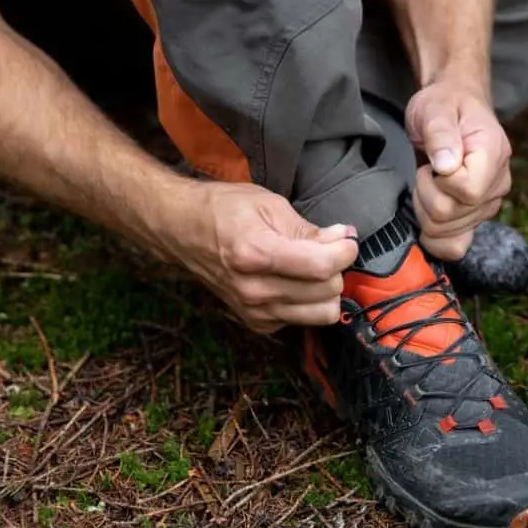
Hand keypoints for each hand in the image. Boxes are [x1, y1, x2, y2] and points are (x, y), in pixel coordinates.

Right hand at [164, 182, 358, 333]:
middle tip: (327, 248)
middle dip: (336, 268)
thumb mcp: (268, 205)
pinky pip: (304, 319)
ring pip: (322, 314)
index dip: (345, 251)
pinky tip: (295, 281)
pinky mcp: (257, 323)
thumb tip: (343, 238)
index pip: (322, 267)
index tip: (347, 239)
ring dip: (327, 289)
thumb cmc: (223, 210)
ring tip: (315, 267)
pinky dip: (309, 302)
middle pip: (327, 292)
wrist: (181, 230)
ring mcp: (254, 310)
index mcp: (255, 254)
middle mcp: (254, 290)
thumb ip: (308, 228)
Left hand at [406, 79, 511, 260]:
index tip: (432, 163)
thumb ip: (440, 133)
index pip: (467, 191)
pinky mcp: (476, 218)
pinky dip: (435, 238)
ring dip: (426, 210)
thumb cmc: (445, 105)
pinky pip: (456, 246)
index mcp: (493, 154)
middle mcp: (498, 184)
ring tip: (431, 181)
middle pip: (451, 215)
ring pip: (447, 232)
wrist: (453, 108)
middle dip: (425, 195)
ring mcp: (489, 204)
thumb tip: (447, 165)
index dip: (438, 183)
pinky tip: (428, 214)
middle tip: (427, 169)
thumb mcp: (435, 108)